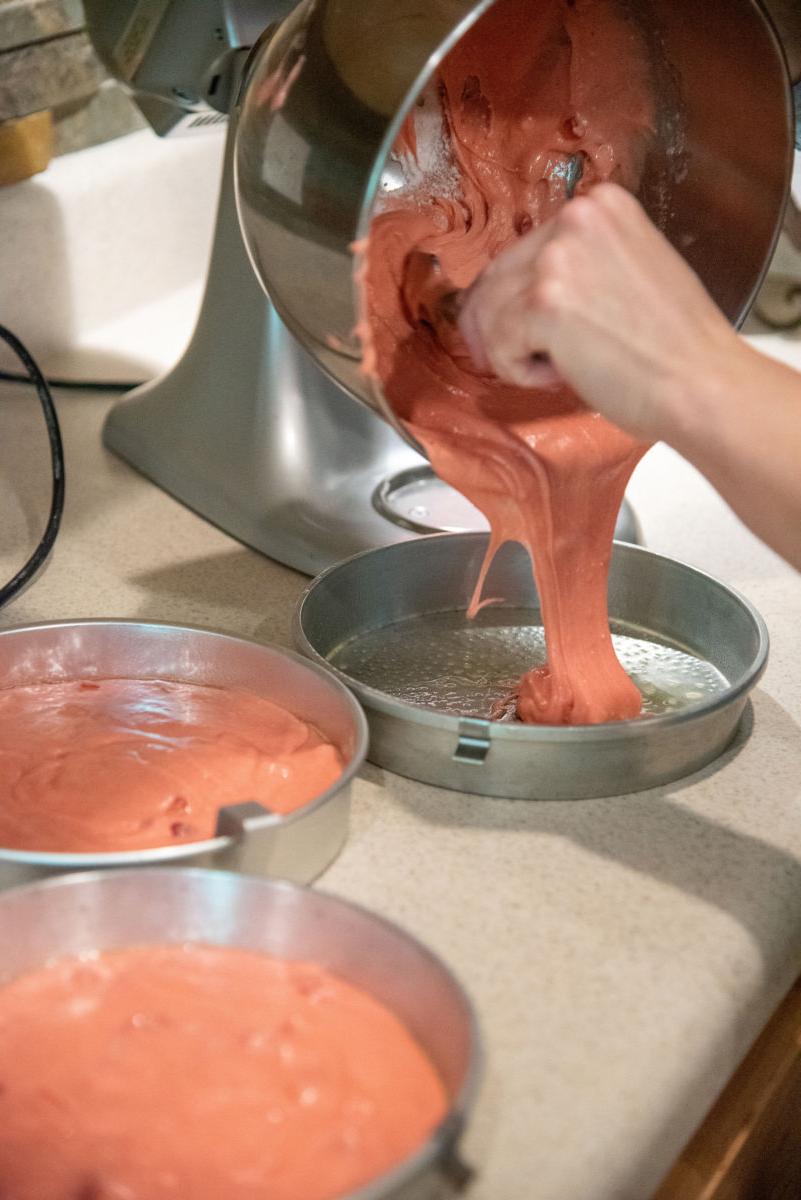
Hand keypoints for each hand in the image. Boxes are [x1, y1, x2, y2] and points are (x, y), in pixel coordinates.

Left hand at [458, 183, 744, 444]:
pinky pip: (498, 346)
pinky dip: (519, 372)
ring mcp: (557, 259)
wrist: (701, 383)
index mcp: (600, 204)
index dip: (511, 294)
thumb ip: (582, 264)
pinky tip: (561, 375)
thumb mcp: (630, 271)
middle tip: (511, 360)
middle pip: (496, 277)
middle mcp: (576, 218)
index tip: (519, 327)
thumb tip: (523, 288)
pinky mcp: (544, 304)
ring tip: (558, 369)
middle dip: (494, 325)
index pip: (523, 249)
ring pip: (490, 313)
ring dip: (513, 351)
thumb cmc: (673, 345)